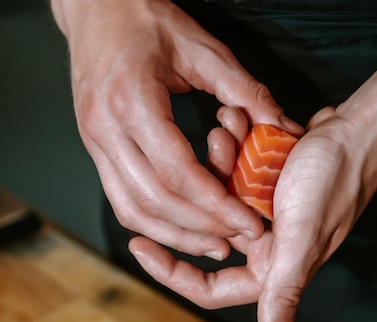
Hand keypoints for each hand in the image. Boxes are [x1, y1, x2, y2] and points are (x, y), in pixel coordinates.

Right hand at [51, 0, 302, 259]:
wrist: (96, 8)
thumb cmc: (146, 19)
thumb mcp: (202, 48)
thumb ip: (244, 90)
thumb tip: (282, 127)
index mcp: (134, 101)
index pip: (178, 173)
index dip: (216, 205)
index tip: (247, 221)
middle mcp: (106, 127)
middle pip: (154, 200)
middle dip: (199, 228)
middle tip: (235, 239)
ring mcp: (94, 140)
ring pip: (131, 209)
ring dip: (173, 234)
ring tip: (211, 244)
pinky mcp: (94, 147)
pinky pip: (120, 197)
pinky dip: (150, 220)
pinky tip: (179, 227)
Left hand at [129, 106, 376, 321]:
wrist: (357, 132)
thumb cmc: (335, 182)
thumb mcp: (303, 239)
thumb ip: (284, 293)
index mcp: (270, 268)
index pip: (208, 287)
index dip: (170, 272)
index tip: (138, 245)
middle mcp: (262, 245)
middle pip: (206, 228)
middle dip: (201, 192)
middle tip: (208, 155)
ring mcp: (260, 211)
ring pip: (214, 193)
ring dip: (219, 160)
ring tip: (227, 131)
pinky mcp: (261, 181)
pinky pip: (231, 168)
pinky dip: (232, 145)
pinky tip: (238, 122)